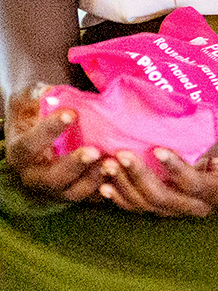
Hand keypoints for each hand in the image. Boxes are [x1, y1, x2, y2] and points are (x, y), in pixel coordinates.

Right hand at [4, 85, 106, 202]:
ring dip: (95, 179)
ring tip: (112, 163)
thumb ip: (36, 96)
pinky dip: (107, 190)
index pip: (30, 145)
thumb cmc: (35, 116)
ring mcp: (56, 189)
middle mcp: (35, 176)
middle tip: (95, 150)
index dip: (49, 131)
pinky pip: (92, 199)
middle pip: (52, 178)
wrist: (40, 141)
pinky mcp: (76, 193)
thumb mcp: (29, 102)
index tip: (71, 113)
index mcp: (21, 152)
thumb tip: (49, 91)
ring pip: (74, 192)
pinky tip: (122, 176)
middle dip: (74, 165)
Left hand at [96, 122, 217, 216]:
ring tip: (109, 165)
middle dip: (140, 177)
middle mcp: (199, 206)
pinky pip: (141, 208)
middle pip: (164, 199)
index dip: (174, 169)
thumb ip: (213, 142)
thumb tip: (188, 138)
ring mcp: (181, 210)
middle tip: (122, 155)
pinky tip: (105, 185)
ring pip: (148, 206)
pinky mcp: (167, 208)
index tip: (158, 149)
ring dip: (125, 187)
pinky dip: (121, 198)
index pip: (193, 184)